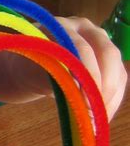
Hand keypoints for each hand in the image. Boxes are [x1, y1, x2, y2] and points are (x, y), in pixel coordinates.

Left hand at [9, 16, 127, 120]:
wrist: (28, 64)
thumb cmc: (27, 67)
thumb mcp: (33, 72)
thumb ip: (51, 77)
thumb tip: (77, 96)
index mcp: (63, 27)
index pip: (82, 48)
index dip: (87, 74)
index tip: (84, 100)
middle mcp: (85, 29)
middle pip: (108, 54)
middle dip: (104, 86)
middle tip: (95, 111)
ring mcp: (99, 42)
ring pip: (116, 67)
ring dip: (111, 95)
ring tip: (99, 118)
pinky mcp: (107, 59)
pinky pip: (118, 77)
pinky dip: (112, 98)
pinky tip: (103, 115)